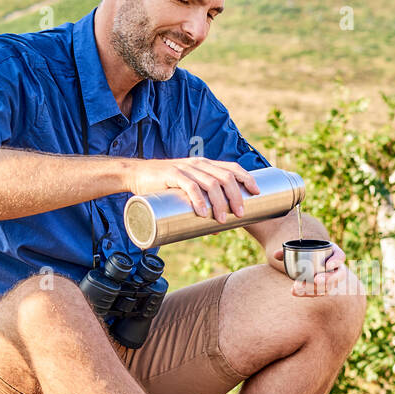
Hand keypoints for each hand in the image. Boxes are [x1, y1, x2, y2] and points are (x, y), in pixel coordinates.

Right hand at [132, 158, 259, 222]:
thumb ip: (203, 206)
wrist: (137, 175)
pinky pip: (190, 186)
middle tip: (241, 214)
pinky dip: (199, 200)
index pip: (231, 167)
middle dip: (236, 196)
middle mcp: (199, 164)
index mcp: (206, 165)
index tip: (257, 193)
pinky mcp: (172, 175)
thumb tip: (219, 229)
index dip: (247, 178)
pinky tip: (203, 212)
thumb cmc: (165, 186)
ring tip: (223, 219)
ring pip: (210, 183)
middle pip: (225, 177)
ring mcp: (185, 169)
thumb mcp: (187, 191)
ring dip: (220, 202)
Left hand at [272, 242, 354, 296]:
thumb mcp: (298, 249)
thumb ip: (287, 251)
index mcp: (333, 253)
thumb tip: (276, 255)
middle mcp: (336, 268)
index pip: (340, 256)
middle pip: (338, 275)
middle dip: (328, 279)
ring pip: (328, 287)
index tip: (328, 265)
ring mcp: (331, 280)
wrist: (307, 262)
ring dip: (315, 289)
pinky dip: (306, 293)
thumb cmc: (305, 253)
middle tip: (316, 280)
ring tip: (300, 287)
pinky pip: (318, 293)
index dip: (336, 261)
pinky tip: (295, 292)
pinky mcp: (323, 289)